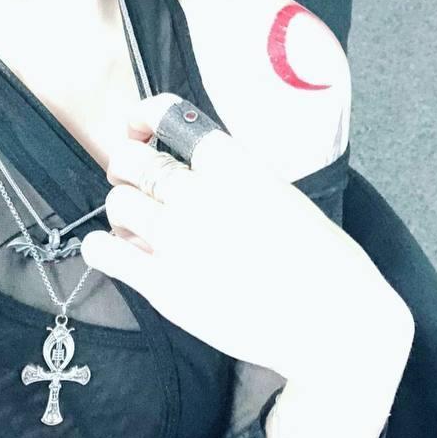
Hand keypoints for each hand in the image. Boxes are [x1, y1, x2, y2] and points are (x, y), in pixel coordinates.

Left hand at [81, 94, 412, 398]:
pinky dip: (103, 245)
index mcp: (235, 165)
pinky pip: (104, 251)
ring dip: (123, 208)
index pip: (167, 115)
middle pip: (132, 159)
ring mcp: (177, 240)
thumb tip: (193, 173)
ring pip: (116, 203)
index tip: (139, 127)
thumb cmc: (323, 261)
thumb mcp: (281, 195)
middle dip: (129, 166)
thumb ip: (232, 178)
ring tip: (141, 224)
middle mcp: (199, 195)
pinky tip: (119, 249)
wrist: (332, 322)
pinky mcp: (162, 285)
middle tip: (137, 180)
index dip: (143, 116)